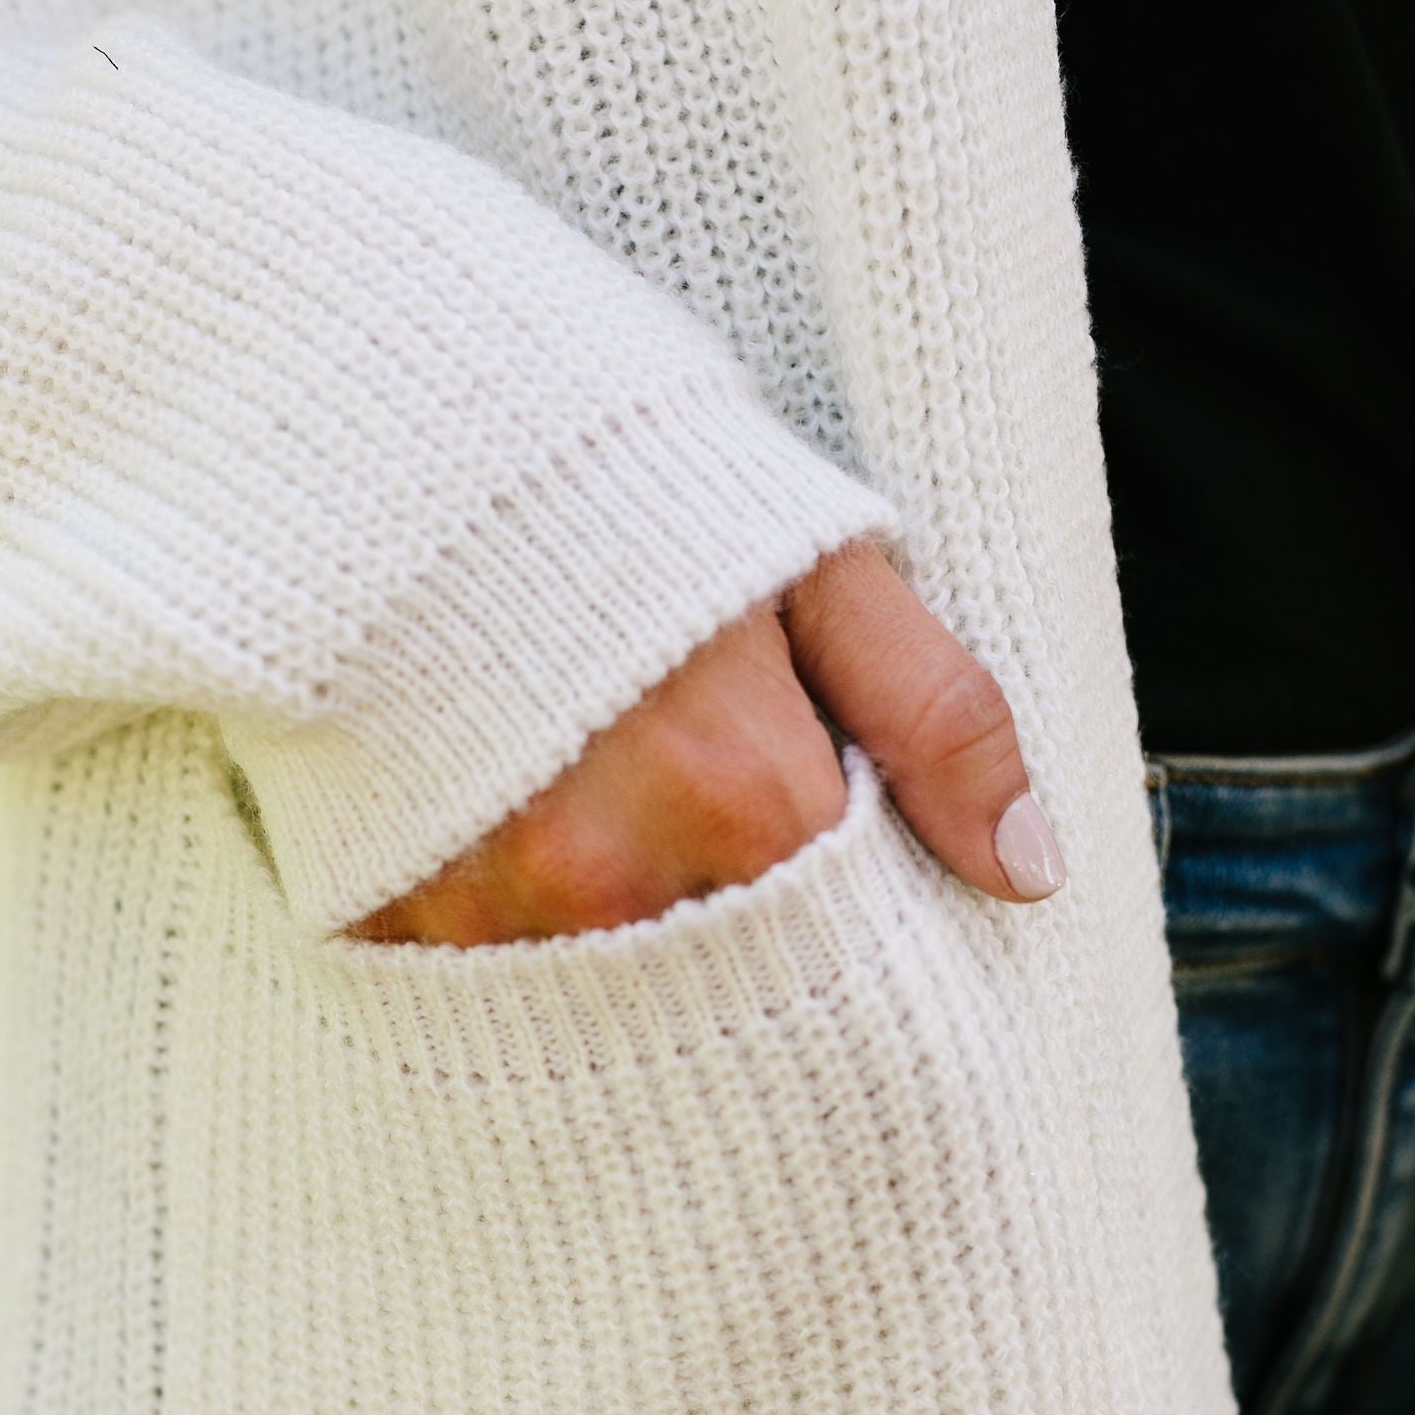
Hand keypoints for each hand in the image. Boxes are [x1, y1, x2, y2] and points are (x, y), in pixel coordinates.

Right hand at [351, 539, 1064, 943]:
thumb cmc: (618, 476)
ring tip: (612, 816)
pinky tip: (518, 839)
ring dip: (633, 940)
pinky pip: (484, 982)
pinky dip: (520, 937)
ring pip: (608, 996)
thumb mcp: (814, 564)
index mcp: (738, 798)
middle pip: (730, 987)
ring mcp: (486, 908)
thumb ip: (933, 717)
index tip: (843, 868)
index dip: (858, 911)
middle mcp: (610, 880)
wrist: (385, 419)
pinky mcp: (386, 913)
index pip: (847, 945)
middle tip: (716, 830)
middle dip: (748, 940)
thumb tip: (1029, 870)